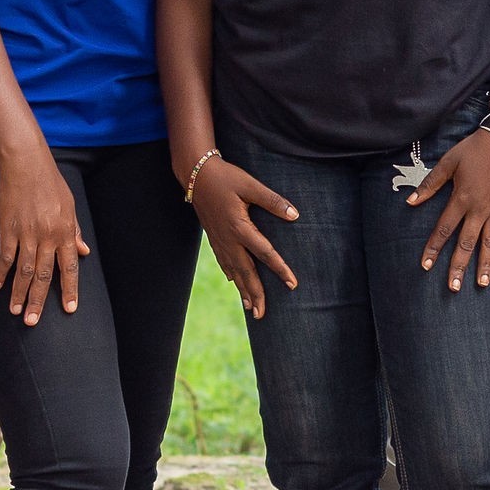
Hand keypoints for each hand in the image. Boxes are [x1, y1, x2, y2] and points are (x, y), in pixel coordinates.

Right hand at [0, 145, 88, 325]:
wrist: (26, 165)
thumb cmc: (51, 183)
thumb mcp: (70, 206)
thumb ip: (75, 232)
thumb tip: (83, 252)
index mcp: (64, 232)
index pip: (69, 268)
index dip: (69, 289)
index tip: (69, 308)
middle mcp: (47, 237)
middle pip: (43, 276)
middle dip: (38, 301)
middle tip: (32, 322)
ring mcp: (26, 234)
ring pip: (23, 271)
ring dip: (18, 293)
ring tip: (15, 311)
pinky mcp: (7, 229)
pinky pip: (4, 256)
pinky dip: (0, 272)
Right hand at [186, 155, 298, 318]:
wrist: (195, 174)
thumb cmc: (225, 177)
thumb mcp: (250, 185)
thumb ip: (272, 200)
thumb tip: (295, 215)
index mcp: (239, 227)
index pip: (264, 253)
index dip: (280, 269)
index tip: (292, 284)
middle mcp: (228, 239)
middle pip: (245, 272)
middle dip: (255, 294)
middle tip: (263, 314)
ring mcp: (219, 240)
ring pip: (233, 271)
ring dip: (242, 290)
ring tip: (252, 309)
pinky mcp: (213, 236)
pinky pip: (223, 261)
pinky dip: (230, 274)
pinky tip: (233, 282)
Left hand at [409, 126, 489, 292]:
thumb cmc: (473, 149)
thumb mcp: (447, 163)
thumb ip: (429, 185)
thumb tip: (410, 202)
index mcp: (461, 199)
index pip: (444, 229)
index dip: (433, 248)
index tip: (425, 265)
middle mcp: (479, 209)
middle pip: (466, 243)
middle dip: (458, 266)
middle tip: (453, 287)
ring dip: (485, 264)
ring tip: (482, 283)